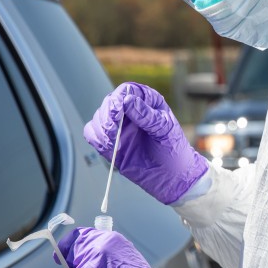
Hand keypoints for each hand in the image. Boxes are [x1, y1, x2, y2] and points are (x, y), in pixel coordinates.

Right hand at [84, 82, 208, 204]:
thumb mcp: (165, 130)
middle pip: (109, 103)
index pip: (126, 90)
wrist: (172, 176)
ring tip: (114, 143)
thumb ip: (148, 116)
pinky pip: (93, 134)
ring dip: (102, 130)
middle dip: (107, 116)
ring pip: (98, 118)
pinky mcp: (110, 142)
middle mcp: (130, 111)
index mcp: (147, 102)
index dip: (119, 99)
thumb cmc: (174, 150)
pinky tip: (109, 147)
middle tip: (113, 131)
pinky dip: (96, 139)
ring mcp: (119, 126)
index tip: (117, 111)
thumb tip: (128, 101)